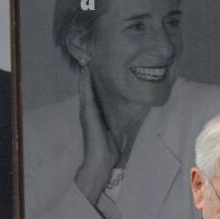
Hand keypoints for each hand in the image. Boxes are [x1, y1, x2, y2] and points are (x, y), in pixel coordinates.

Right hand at [74, 65, 118, 207]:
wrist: (100, 162)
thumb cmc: (109, 152)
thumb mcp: (117, 134)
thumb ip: (121, 124)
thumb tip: (134, 117)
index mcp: (95, 116)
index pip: (95, 94)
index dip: (95, 81)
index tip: (98, 66)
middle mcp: (88, 111)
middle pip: (88, 88)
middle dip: (88, 74)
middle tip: (90, 56)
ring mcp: (86, 111)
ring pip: (85, 88)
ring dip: (85, 74)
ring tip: (87, 58)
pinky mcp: (87, 113)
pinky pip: (86, 93)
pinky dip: (85, 81)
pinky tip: (86, 70)